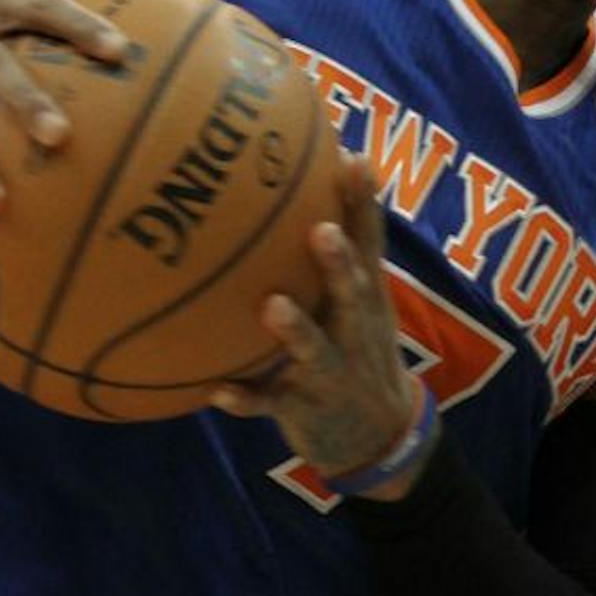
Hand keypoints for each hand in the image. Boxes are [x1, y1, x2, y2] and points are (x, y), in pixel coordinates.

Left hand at [210, 156, 426, 499]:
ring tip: (273, 306)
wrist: (379, 434)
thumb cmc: (355, 345)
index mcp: (364, 297)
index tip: (355, 161)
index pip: (370, 242)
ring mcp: (332, 370)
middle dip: (340, 263)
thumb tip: (305, 172)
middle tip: (322, 231)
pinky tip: (216, 392)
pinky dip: (245, 399)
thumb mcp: (359, 299)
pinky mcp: (305, 407)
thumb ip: (340, 247)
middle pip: (352, 292)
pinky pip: (270, 404)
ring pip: (314, 349)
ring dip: (296, 329)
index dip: (364, 203)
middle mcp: (354, 329)